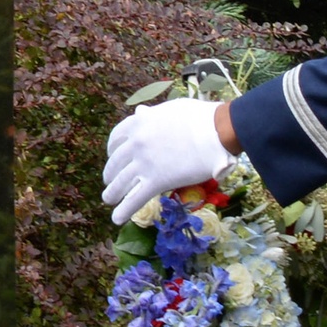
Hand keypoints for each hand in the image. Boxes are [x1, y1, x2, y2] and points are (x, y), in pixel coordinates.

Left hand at [102, 99, 236, 225]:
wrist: (217, 131)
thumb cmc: (202, 118)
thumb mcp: (171, 108)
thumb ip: (153, 114)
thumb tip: (139, 111)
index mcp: (139, 123)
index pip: (117, 137)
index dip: (112, 149)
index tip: (112, 155)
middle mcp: (136, 143)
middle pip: (115, 162)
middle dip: (111, 173)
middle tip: (110, 180)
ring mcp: (144, 163)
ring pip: (120, 182)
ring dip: (112, 193)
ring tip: (109, 199)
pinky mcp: (157, 181)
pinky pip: (135, 199)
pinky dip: (124, 210)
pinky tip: (117, 218)